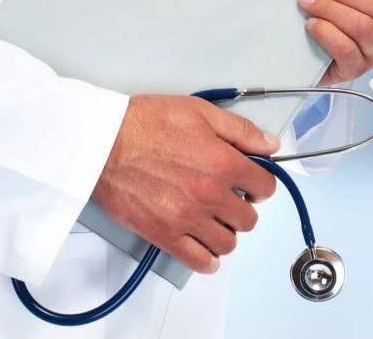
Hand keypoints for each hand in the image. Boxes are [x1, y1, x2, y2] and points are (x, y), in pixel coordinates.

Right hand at [93, 95, 279, 273]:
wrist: (101, 142)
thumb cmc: (146, 123)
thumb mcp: (202, 113)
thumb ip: (242, 131)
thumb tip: (271, 145)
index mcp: (224, 163)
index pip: (265, 187)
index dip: (260, 183)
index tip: (251, 181)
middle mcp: (210, 195)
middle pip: (248, 218)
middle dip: (243, 208)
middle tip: (229, 198)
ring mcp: (188, 218)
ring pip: (228, 243)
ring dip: (226, 232)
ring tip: (214, 219)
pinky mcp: (164, 234)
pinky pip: (199, 261)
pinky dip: (208, 260)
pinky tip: (205, 247)